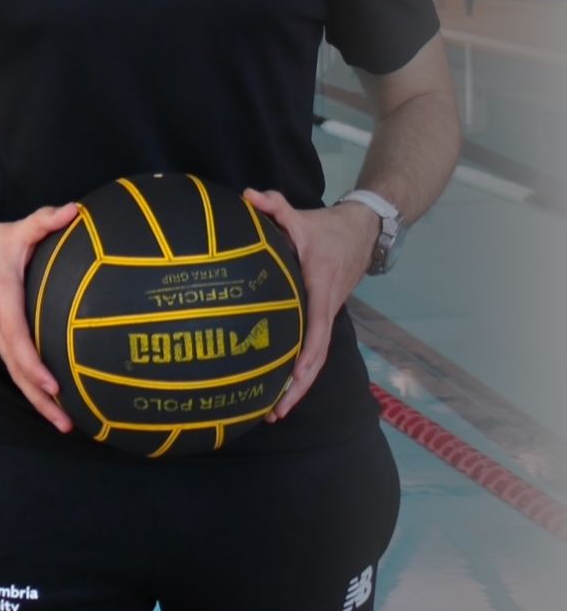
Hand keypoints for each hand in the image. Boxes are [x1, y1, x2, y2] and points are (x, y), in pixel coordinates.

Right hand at [0, 202, 80, 432]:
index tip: (55, 386)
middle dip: (42, 401)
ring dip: (38, 400)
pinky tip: (51, 397)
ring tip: (64, 422)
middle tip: (68, 424)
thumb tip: (76, 211)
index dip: (36, 367)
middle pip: (18, 372)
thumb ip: (45, 221)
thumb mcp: (14, 231)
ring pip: (16, 373)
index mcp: (1, 303)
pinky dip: (31, 384)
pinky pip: (14, 364)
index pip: (19, 342)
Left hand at [241, 188, 377, 420]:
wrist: (364, 229)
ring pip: (314, 358)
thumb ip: (273, 206)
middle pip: (315, 358)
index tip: (289, 381)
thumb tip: (247, 196)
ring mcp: (326, 315)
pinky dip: (299, 371)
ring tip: (273, 413)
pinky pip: (311, 349)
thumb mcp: (301, 216)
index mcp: (320, 291)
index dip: (304, 358)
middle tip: (273, 414)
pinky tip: (279, 387)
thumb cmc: (328, 227)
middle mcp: (326, 310)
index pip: (315, 332)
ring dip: (297, 387)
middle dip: (296, 389)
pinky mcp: (322, 316)